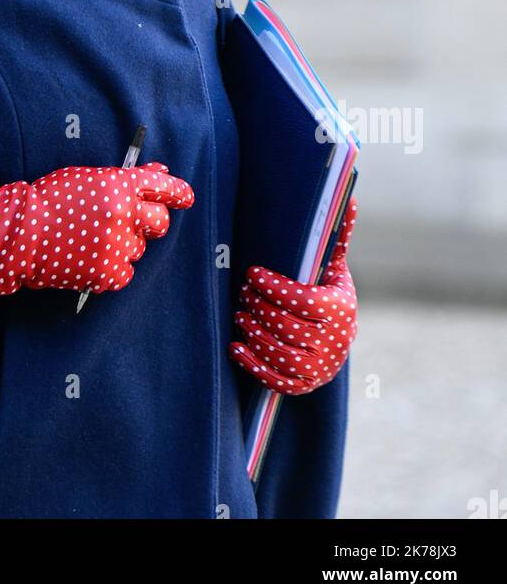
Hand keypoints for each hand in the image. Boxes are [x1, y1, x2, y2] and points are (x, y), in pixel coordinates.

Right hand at [0, 162, 194, 299]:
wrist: (21, 234)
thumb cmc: (51, 200)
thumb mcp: (88, 178)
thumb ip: (126, 178)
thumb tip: (159, 171)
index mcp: (119, 184)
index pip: (161, 186)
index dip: (178, 192)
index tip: (185, 197)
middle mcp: (124, 213)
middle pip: (159, 221)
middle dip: (151, 221)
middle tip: (132, 222)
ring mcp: (117, 245)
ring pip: (138, 248)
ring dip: (123, 245)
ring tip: (91, 240)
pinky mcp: (109, 272)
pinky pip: (124, 272)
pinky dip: (111, 268)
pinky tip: (88, 258)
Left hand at [228, 195, 357, 394]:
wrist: (337, 337)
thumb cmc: (327, 292)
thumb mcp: (333, 266)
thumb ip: (336, 235)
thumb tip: (346, 196)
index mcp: (341, 309)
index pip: (304, 300)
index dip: (274, 288)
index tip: (252, 272)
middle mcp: (334, 343)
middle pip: (288, 326)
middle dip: (260, 307)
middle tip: (242, 291)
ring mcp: (320, 369)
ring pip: (281, 354)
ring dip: (254, 333)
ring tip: (239, 313)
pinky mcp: (305, 386)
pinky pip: (276, 380)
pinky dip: (253, 364)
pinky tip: (236, 347)